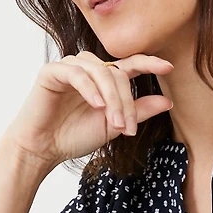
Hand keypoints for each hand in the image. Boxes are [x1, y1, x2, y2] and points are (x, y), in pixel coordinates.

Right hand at [1, 51, 173, 170]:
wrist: (44, 148)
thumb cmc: (75, 136)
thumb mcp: (114, 125)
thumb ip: (138, 112)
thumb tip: (168, 101)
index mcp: (104, 79)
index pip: (130, 65)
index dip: (149, 63)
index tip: (169, 67)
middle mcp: (88, 68)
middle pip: (119, 74)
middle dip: (127, 103)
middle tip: (127, 129)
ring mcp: (70, 67)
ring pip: (102, 73)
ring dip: (112, 99)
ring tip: (113, 122)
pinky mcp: (52, 71)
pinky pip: (78, 74)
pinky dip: (91, 90)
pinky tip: (97, 106)